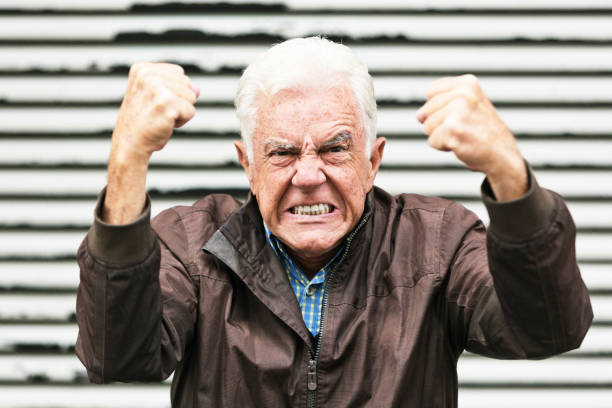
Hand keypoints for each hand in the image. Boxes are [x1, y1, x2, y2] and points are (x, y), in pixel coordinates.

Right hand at [112, 62, 198, 160]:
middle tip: (157, 112)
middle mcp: (148, 75)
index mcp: (142, 69)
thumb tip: (197, 90)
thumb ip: (177, 86)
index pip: (179, 73)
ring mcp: (157, 88)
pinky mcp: (167, 103)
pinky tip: (163, 124)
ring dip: (180, 112)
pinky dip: (181, 122)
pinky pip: (190, 111)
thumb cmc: (143, 122)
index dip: (173, 91)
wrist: (130, 144)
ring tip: (159, 117)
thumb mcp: (155, 96)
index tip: (154, 102)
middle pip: (187, 83)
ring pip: (191, 97)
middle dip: (178, 101)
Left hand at [416, 74, 526, 200]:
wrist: (503, 155)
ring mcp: (458, 113)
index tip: (461, 113)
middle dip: (439, 123)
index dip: (440, 107)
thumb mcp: (470, 103)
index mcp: (467, 83)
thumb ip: (443, 100)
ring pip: (427, 126)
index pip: (430, 92)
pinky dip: (443, 146)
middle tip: (464, 127)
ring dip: (441, 136)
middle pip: (426, 111)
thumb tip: (419, 116)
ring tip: (464, 135)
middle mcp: (463, 94)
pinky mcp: (452, 131)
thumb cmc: (484, 131)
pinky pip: (432, 141)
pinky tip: (462, 144)